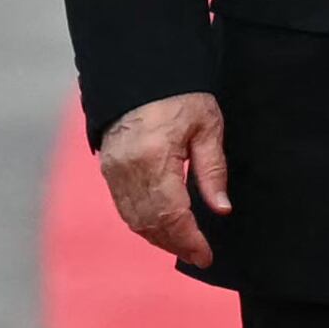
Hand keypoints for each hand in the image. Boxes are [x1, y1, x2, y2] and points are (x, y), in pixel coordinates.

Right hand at [99, 91, 230, 267]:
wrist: (140, 72)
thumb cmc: (179, 95)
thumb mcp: (207, 127)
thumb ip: (213, 171)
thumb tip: (221, 209)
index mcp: (155, 158)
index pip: (172, 214)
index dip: (189, 240)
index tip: (206, 255)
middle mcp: (128, 169)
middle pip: (150, 222)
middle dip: (175, 244)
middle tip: (199, 255)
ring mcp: (113, 170)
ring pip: (134, 219)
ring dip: (158, 237)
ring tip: (183, 245)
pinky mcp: (108, 167)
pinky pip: (124, 207)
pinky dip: (143, 222)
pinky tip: (162, 227)